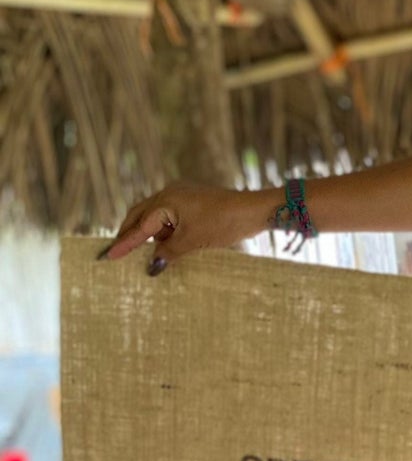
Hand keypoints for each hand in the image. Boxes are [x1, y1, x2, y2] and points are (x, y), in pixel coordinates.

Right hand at [99, 183, 271, 273]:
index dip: (124, 243)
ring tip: (148, 255)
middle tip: (119, 253)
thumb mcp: (193, 241)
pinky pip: (171, 216)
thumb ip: (168, 252)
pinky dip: (166, 231)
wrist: (255, 210)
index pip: (139, 226)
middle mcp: (170, 194)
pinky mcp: (194, 201)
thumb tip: (151, 267)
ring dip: (151, 234)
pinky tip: (168, 245)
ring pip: (156, 217)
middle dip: (130, 234)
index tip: (106, 256)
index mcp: (166, 200)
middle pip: (140, 215)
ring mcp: (182, 195)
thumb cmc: (223, 222)